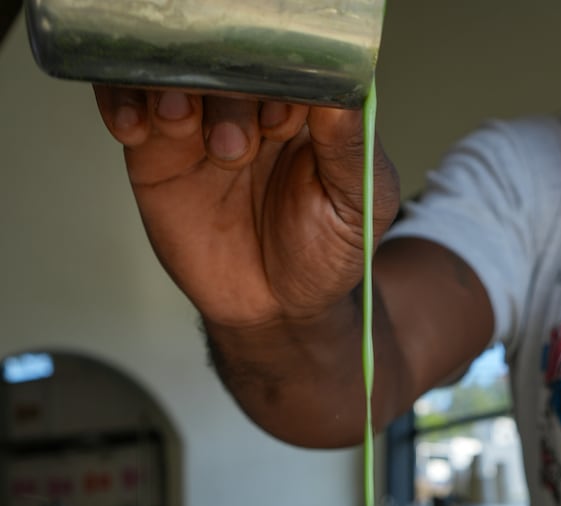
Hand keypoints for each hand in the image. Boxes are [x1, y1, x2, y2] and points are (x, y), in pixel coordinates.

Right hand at [93, 87, 399, 328]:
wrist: (276, 310)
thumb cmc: (324, 252)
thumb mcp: (355, 206)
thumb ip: (349, 149)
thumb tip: (341, 91)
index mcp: (301, 102)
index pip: (283, 57)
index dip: (278, 77)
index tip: (283, 120)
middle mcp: (248, 102)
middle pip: (223, 57)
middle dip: (226, 90)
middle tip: (236, 146)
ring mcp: (198, 123)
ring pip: (172, 71)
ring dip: (173, 90)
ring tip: (183, 124)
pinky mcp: (155, 151)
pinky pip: (125, 102)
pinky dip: (120, 100)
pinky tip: (135, 128)